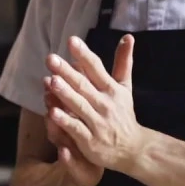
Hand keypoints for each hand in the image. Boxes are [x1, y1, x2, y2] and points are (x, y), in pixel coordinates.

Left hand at [45, 34, 145, 172]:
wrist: (134, 149)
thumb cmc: (124, 114)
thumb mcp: (125, 87)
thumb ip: (123, 62)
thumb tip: (128, 36)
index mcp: (112, 89)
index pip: (96, 68)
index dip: (84, 55)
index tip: (71, 41)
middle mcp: (105, 104)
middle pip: (84, 85)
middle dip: (67, 72)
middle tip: (51, 58)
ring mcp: (98, 123)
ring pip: (79, 106)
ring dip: (65, 94)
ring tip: (51, 81)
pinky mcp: (90, 140)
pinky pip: (76, 129)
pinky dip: (65, 121)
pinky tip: (51, 112)